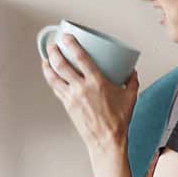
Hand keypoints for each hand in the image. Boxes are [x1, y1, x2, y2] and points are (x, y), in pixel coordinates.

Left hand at [42, 38, 138, 154]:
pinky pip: (56, 89)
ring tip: (46, 58)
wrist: (106, 139)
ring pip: (54, 77)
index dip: (71, 44)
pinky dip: (51, 80)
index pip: (80, 58)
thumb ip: (132, 82)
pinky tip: (50, 76)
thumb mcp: (130, 97)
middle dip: (55, 52)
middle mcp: (82, 88)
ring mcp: (72, 97)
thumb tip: (131, 72)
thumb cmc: (118, 120)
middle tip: (54, 45)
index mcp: (97, 82)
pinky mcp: (67, 105)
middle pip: (62, 65)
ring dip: (48, 65)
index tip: (67, 37)